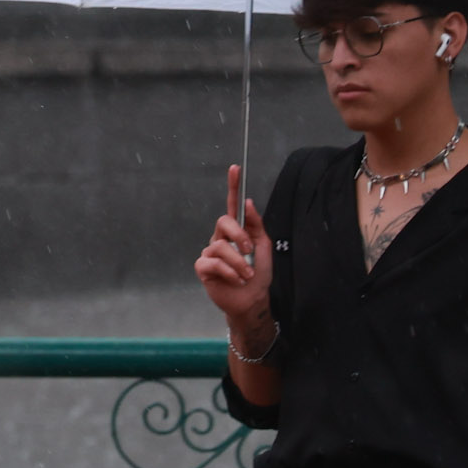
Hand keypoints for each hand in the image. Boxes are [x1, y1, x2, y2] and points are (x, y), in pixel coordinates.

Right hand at [193, 163, 272, 351]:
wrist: (253, 299)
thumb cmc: (259, 273)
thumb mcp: (263, 246)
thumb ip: (256, 225)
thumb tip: (249, 202)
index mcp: (236, 231)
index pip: (232, 205)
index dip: (233, 186)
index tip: (235, 168)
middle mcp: (221, 238)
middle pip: (224, 222)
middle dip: (238, 235)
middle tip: (249, 249)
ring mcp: (210, 252)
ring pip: (220, 247)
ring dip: (239, 262)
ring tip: (247, 274)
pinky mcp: (203, 268)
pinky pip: (213, 263)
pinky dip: (228, 272)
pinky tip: (236, 280)